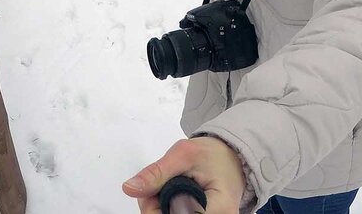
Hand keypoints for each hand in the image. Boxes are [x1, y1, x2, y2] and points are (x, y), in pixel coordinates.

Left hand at [123, 136, 246, 212]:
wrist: (232, 157)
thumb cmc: (213, 154)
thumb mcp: (183, 154)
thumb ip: (157, 172)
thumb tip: (129, 188)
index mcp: (218, 209)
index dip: (154, 209)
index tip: (150, 193)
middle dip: (156, 209)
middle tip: (154, 188)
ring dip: (161, 210)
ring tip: (162, 189)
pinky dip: (168, 211)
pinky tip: (168, 199)